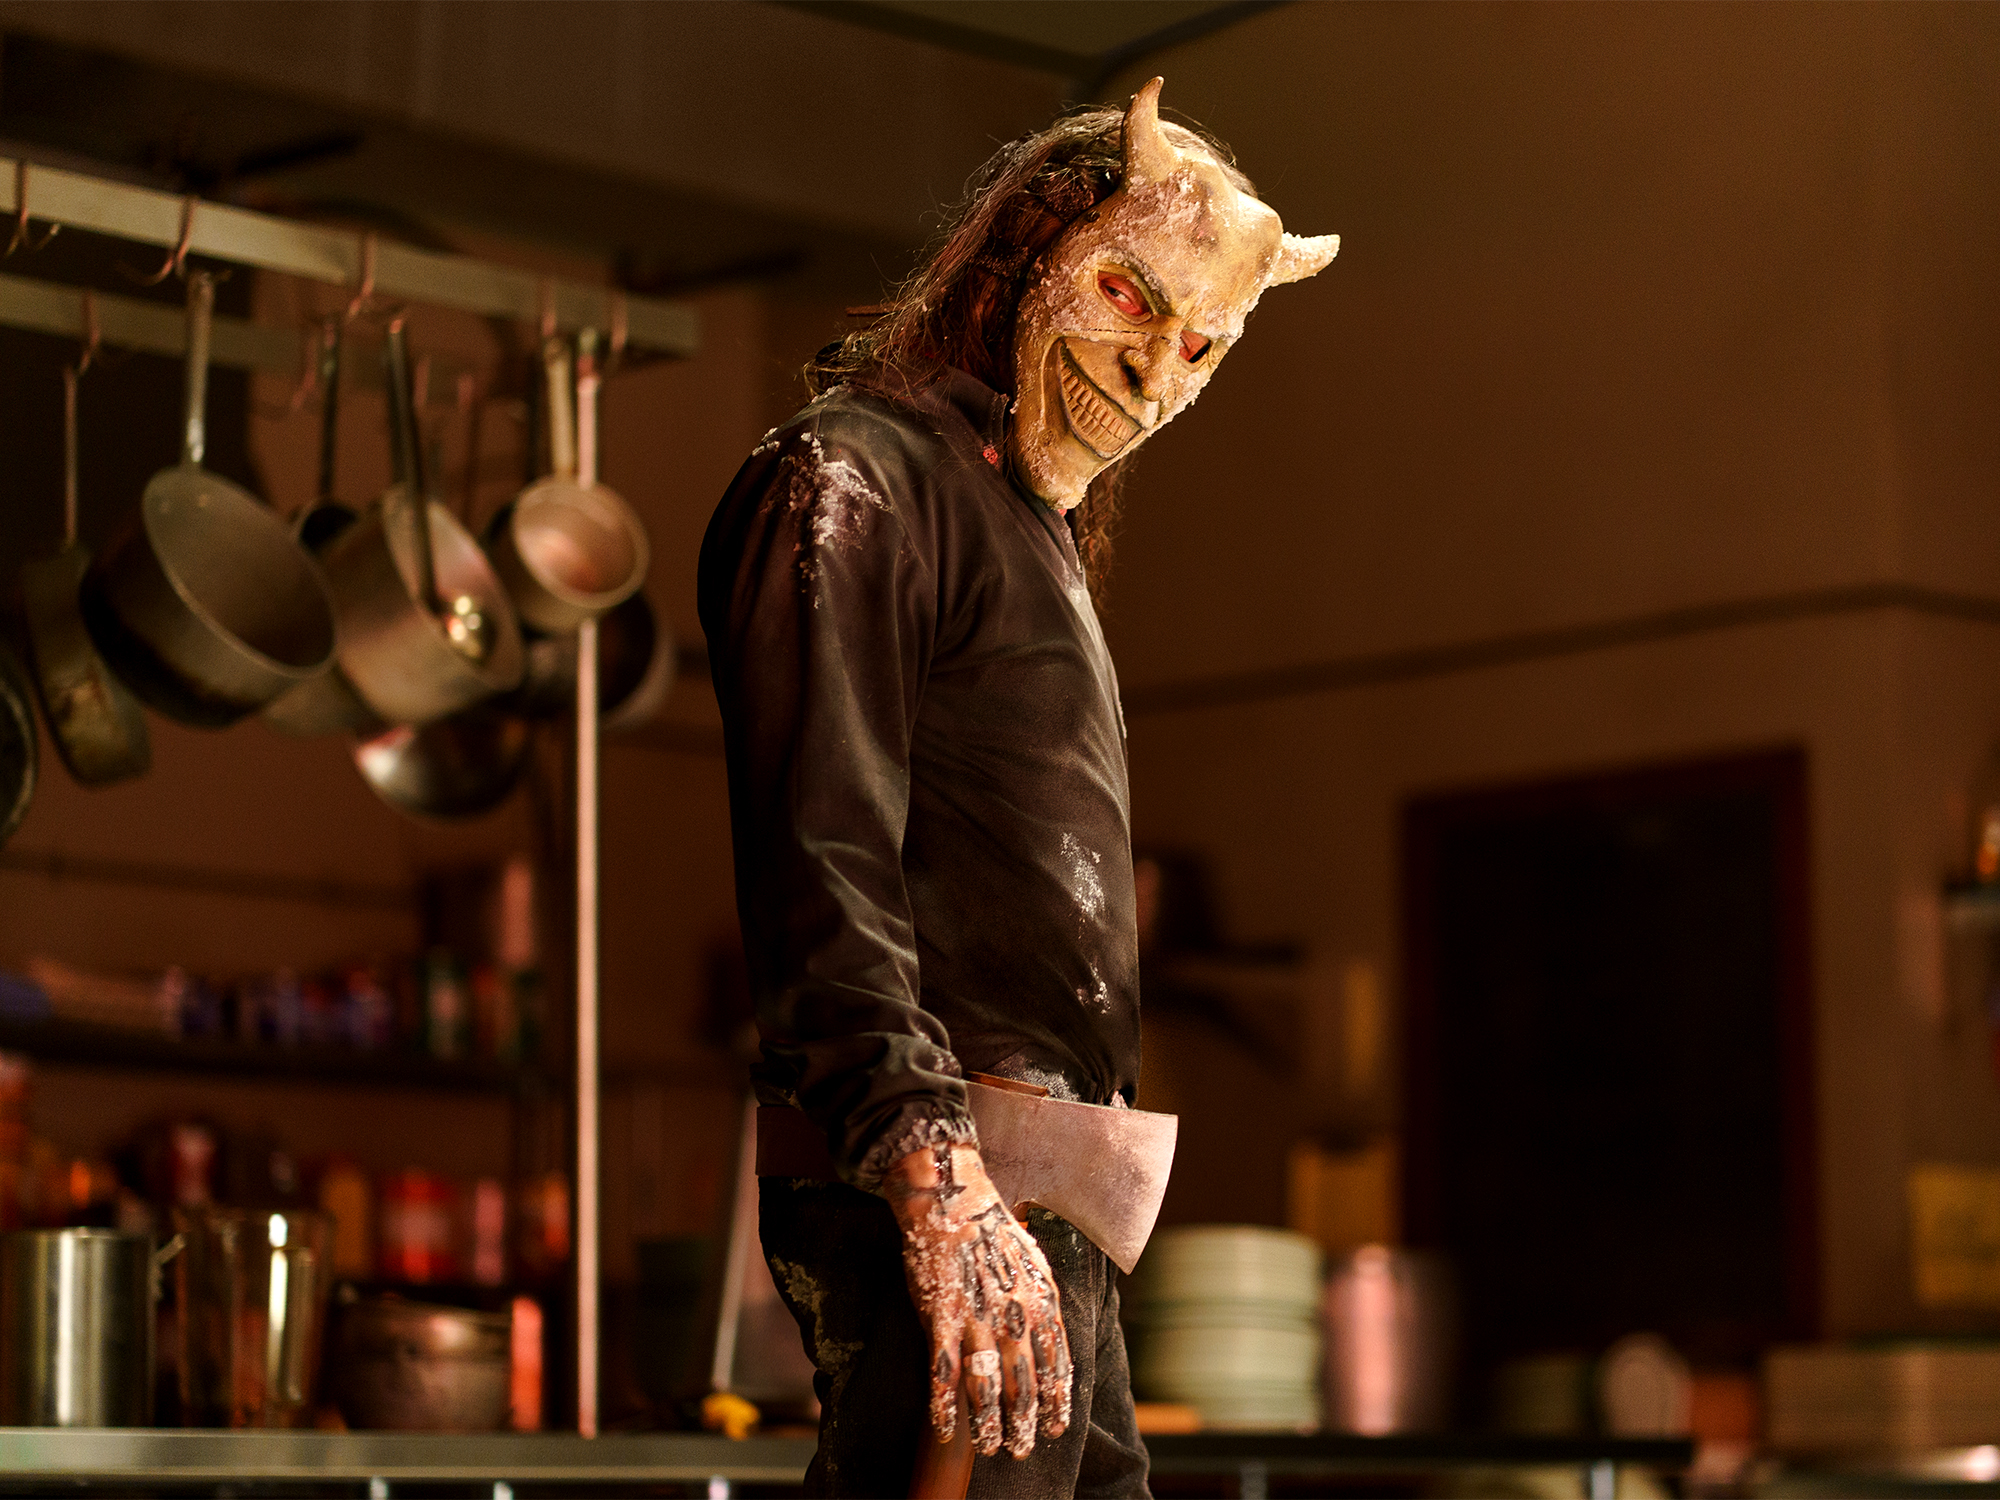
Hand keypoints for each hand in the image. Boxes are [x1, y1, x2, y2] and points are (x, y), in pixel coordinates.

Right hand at [882, 1142, 1072, 1458]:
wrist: (953, 1199)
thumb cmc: (994, 1230)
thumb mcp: (1036, 1264)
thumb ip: (1043, 1303)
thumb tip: (1052, 1340)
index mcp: (1042, 1303)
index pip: (1057, 1366)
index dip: (1056, 1401)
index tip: (1056, 1427)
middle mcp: (1015, 1317)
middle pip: (1025, 1386)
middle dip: (1025, 1424)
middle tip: (1022, 1449)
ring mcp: (978, 1320)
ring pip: (987, 1389)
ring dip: (989, 1424)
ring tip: (990, 1448)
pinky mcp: (941, 1319)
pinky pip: (943, 1374)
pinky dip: (945, 1407)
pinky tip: (945, 1430)